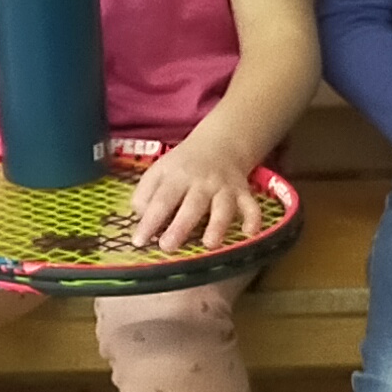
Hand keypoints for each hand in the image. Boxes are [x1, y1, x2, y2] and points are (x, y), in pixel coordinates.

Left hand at [129, 126, 262, 251]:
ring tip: (209, 244)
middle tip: (167, 246)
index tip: (138, 241)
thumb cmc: (183, 165)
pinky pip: (251, 206)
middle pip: (191, 205)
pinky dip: (253, 219)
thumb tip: (140, 219)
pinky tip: (249, 233)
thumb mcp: (159, 171)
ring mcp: (224, 188)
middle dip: (180, 226)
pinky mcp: (243, 193)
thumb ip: (145, 194)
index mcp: (177, 177)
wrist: (220, 144)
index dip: (149, 221)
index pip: (161, 200)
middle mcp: (201, 183)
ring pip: (222, 207)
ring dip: (217, 225)